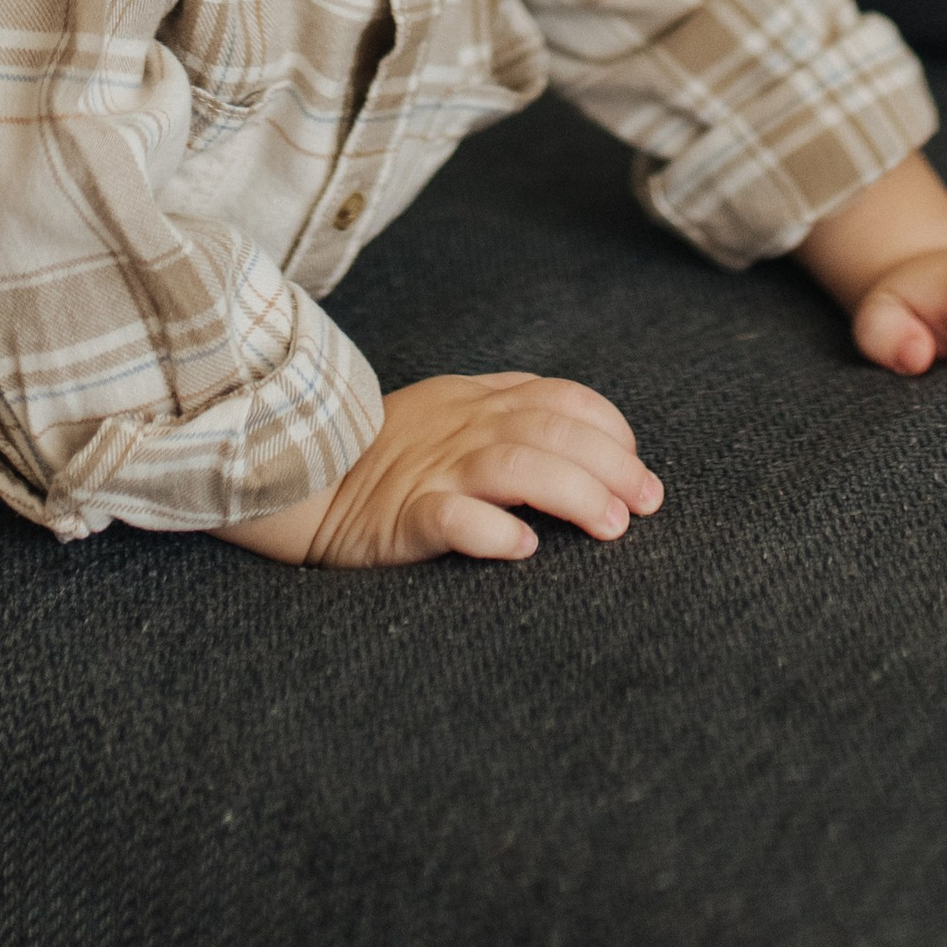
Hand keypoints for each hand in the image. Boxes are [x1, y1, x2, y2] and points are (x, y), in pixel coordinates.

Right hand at [219, 373, 663, 567]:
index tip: (638, 465)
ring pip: (516, 466)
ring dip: (574, 494)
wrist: (299, 482)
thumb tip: (584, 430)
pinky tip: (523, 548)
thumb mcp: (446, 412)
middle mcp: (461, 430)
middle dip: (613, 466)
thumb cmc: (382, 456)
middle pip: (552, 431)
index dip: (609, 429)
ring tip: (612, 528)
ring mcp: (431, 471)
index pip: (559, 397)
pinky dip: (492, 530)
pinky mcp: (400, 517)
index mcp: (475, 401)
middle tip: (648, 504)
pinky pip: (450, 518)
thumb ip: (506, 409)